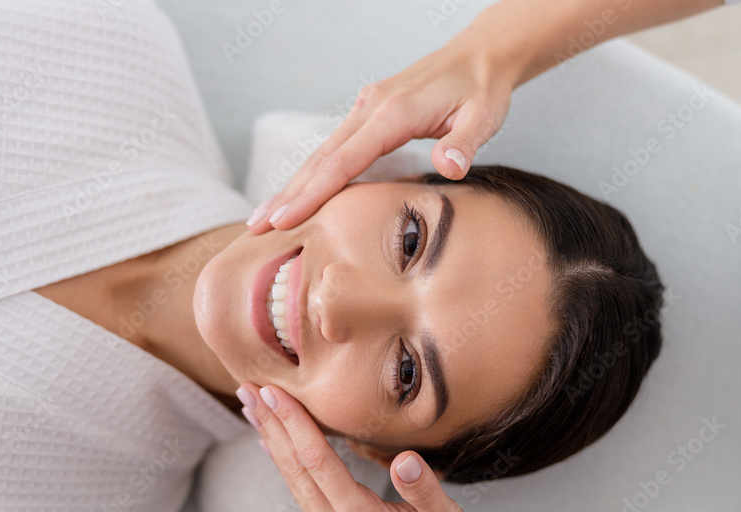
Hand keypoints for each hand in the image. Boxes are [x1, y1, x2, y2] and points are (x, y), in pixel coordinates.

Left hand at [236, 382, 483, 511]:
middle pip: (294, 468)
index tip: (275, 393)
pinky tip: (273, 443)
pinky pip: (301, 491)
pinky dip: (284, 461)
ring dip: (271, 440)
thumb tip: (406, 460)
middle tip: (247, 388)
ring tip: (253, 407)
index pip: (318, 462)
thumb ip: (426, 492)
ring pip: (293, 479)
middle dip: (270, 425)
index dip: (294, 424)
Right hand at [245, 39, 512, 234]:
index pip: (343, 161)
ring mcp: (365, 108)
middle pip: (320, 159)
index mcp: (392, 113)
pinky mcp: (368, 112)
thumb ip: (464, 145)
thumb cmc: (482, 90)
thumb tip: (449, 167)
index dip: (312, 193)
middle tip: (257, 227)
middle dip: (288, 194)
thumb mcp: (483, 118)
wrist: (481, 55)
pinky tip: (300, 192)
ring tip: (266, 217)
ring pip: (322, 153)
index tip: (284, 219)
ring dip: (293, 185)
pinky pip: (334, 147)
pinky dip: (313, 172)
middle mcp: (370, 107)